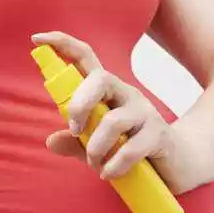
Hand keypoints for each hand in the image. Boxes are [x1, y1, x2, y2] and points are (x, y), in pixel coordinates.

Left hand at [31, 31, 198, 193]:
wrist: (176, 164)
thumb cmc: (131, 149)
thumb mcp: (98, 146)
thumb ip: (75, 143)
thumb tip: (51, 141)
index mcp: (107, 92)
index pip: (86, 58)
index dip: (63, 44)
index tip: (37, 38)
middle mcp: (126, 94)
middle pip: (101, 80)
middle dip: (79, 105)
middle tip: (75, 131)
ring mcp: (145, 113)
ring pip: (113, 121)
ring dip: (96, 148)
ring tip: (95, 165)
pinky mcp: (158, 134)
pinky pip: (130, 148)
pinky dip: (114, 165)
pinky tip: (108, 174)